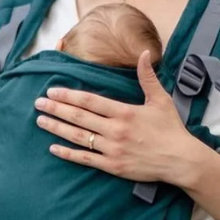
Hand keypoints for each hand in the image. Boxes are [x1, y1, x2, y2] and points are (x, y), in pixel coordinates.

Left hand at [33, 50, 203, 184]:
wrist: (180, 160)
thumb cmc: (171, 129)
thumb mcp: (161, 100)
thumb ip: (147, 77)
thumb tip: (143, 53)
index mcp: (124, 112)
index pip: (90, 101)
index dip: (69, 95)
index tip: (52, 90)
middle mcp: (115, 130)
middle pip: (79, 117)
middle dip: (56, 108)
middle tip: (38, 103)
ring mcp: (112, 149)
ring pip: (78, 137)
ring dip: (57, 128)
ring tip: (40, 121)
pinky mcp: (112, 166)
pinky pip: (85, 158)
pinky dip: (68, 153)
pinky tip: (53, 147)